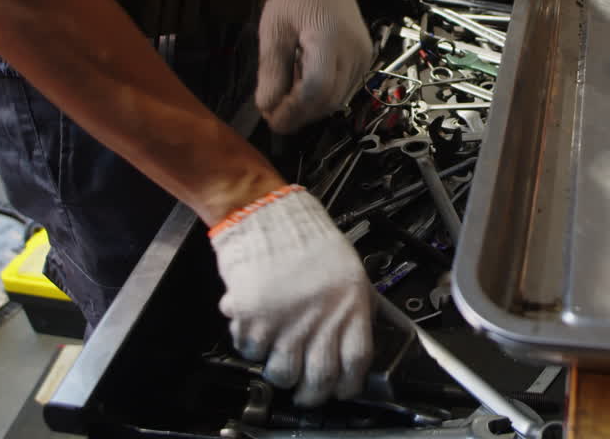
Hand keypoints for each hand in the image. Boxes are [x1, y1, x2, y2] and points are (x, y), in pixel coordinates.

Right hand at [209, 186, 373, 405]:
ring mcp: (285, 321)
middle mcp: (319, 318)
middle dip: (313, 394)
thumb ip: (354, 308)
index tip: (343, 388)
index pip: (356, 361)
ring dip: (281, 374)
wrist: (267, 215)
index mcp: (349, 305)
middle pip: (319, 378)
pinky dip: (252, 348)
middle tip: (308, 392)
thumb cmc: (307, 238)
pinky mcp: (253, 319)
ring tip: (280, 361)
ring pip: (283, 373)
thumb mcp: (350, 271)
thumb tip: (356, 340)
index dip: (350, 383)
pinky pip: (252, 351)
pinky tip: (259, 331)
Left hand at [256, 0, 371, 133]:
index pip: (317, 89)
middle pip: (329, 100)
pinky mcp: (364, 61)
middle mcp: (354, 53)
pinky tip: (303, 87)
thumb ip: (271, 70)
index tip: (271, 119)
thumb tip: (268, 107)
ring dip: (310, 108)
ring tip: (286, 100)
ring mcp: (363, 58)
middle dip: (300, 114)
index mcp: (330, 40)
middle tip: (273, 115)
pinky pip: (344, 89)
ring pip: (338, 99)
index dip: (293, 111)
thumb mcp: (274, 29)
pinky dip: (322, 97)